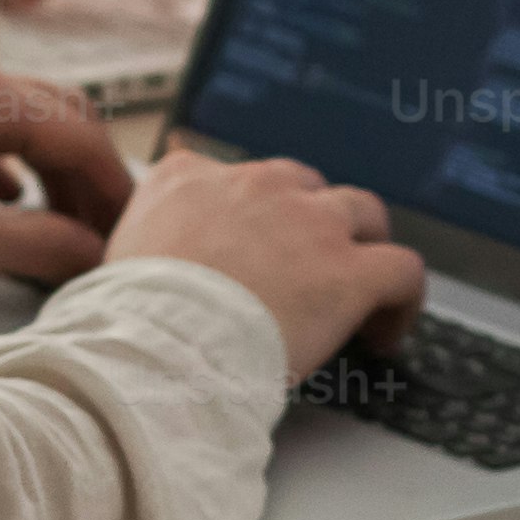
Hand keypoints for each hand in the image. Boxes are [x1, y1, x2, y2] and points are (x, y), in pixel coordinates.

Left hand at [0, 67, 137, 294]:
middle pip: (61, 120)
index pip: (83, 138)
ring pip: (23, 125)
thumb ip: (36, 244)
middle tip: (111, 232)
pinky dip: (13, 167)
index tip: (138, 237)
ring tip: (67, 227)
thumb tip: (96, 256)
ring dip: (52, 172)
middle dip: (90, 177)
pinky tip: (7, 204)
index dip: (117, 191)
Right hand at [106, 149, 419, 382]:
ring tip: (364, 289)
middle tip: (307, 269)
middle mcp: (256, 185)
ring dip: (363, 245)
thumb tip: (150, 216)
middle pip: (304, 186)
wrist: (157, 345)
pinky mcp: (349, 272)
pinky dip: (403, 298)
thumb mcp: (116, 249)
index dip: (253, 211)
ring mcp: (309, 224)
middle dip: (310, 223)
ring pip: (362, 213)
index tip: (256, 243)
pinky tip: (388, 331)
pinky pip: (402, 269)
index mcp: (191, 178)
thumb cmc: (126, 317)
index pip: (236, 174)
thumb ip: (144, 222)